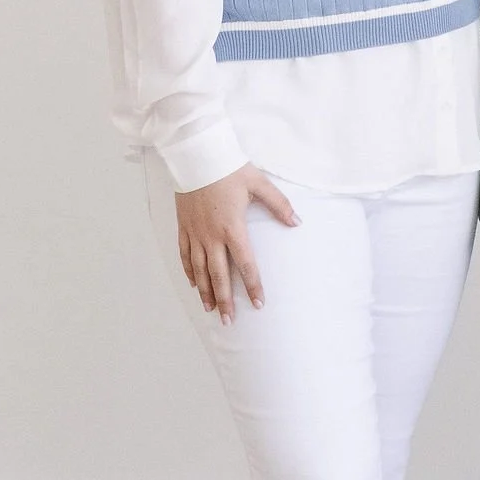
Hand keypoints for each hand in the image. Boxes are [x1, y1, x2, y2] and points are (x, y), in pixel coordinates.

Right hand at [174, 165, 299, 322]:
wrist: (196, 158)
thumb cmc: (229, 169)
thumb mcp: (259, 184)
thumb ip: (279, 204)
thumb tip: (297, 222)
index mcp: (233, 228)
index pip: (246, 264)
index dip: (252, 286)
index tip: (258, 304)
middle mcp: (212, 236)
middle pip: (219, 275)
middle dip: (226, 300)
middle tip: (230, 321)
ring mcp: (195, 234)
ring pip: (200, 270)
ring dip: (206, 292)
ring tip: (211, 310)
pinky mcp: (183, 228)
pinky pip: (185, 255)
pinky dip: (190, 272)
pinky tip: (194, 284)